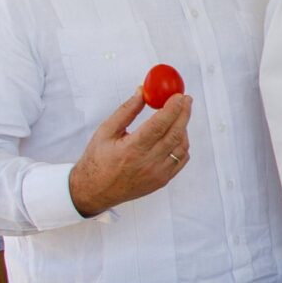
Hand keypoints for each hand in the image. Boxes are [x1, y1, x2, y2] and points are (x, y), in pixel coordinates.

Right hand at [68, 89, 191, 217]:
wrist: (95, 190)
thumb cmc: (98, 159)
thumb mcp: (106, 131)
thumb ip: (126, 110)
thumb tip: (142, 92)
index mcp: (131, 149)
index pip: (158, 125)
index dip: (172, 108)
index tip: (178, 95)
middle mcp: (147, 163)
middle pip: (174, 134)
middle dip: (183, 113)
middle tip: (186, 99)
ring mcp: (157, 174)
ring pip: (181, 147)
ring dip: (183, 128)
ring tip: (179, 115)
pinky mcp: (162, 180)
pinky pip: (181, 160)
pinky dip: (182, 145)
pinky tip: (176, 135)